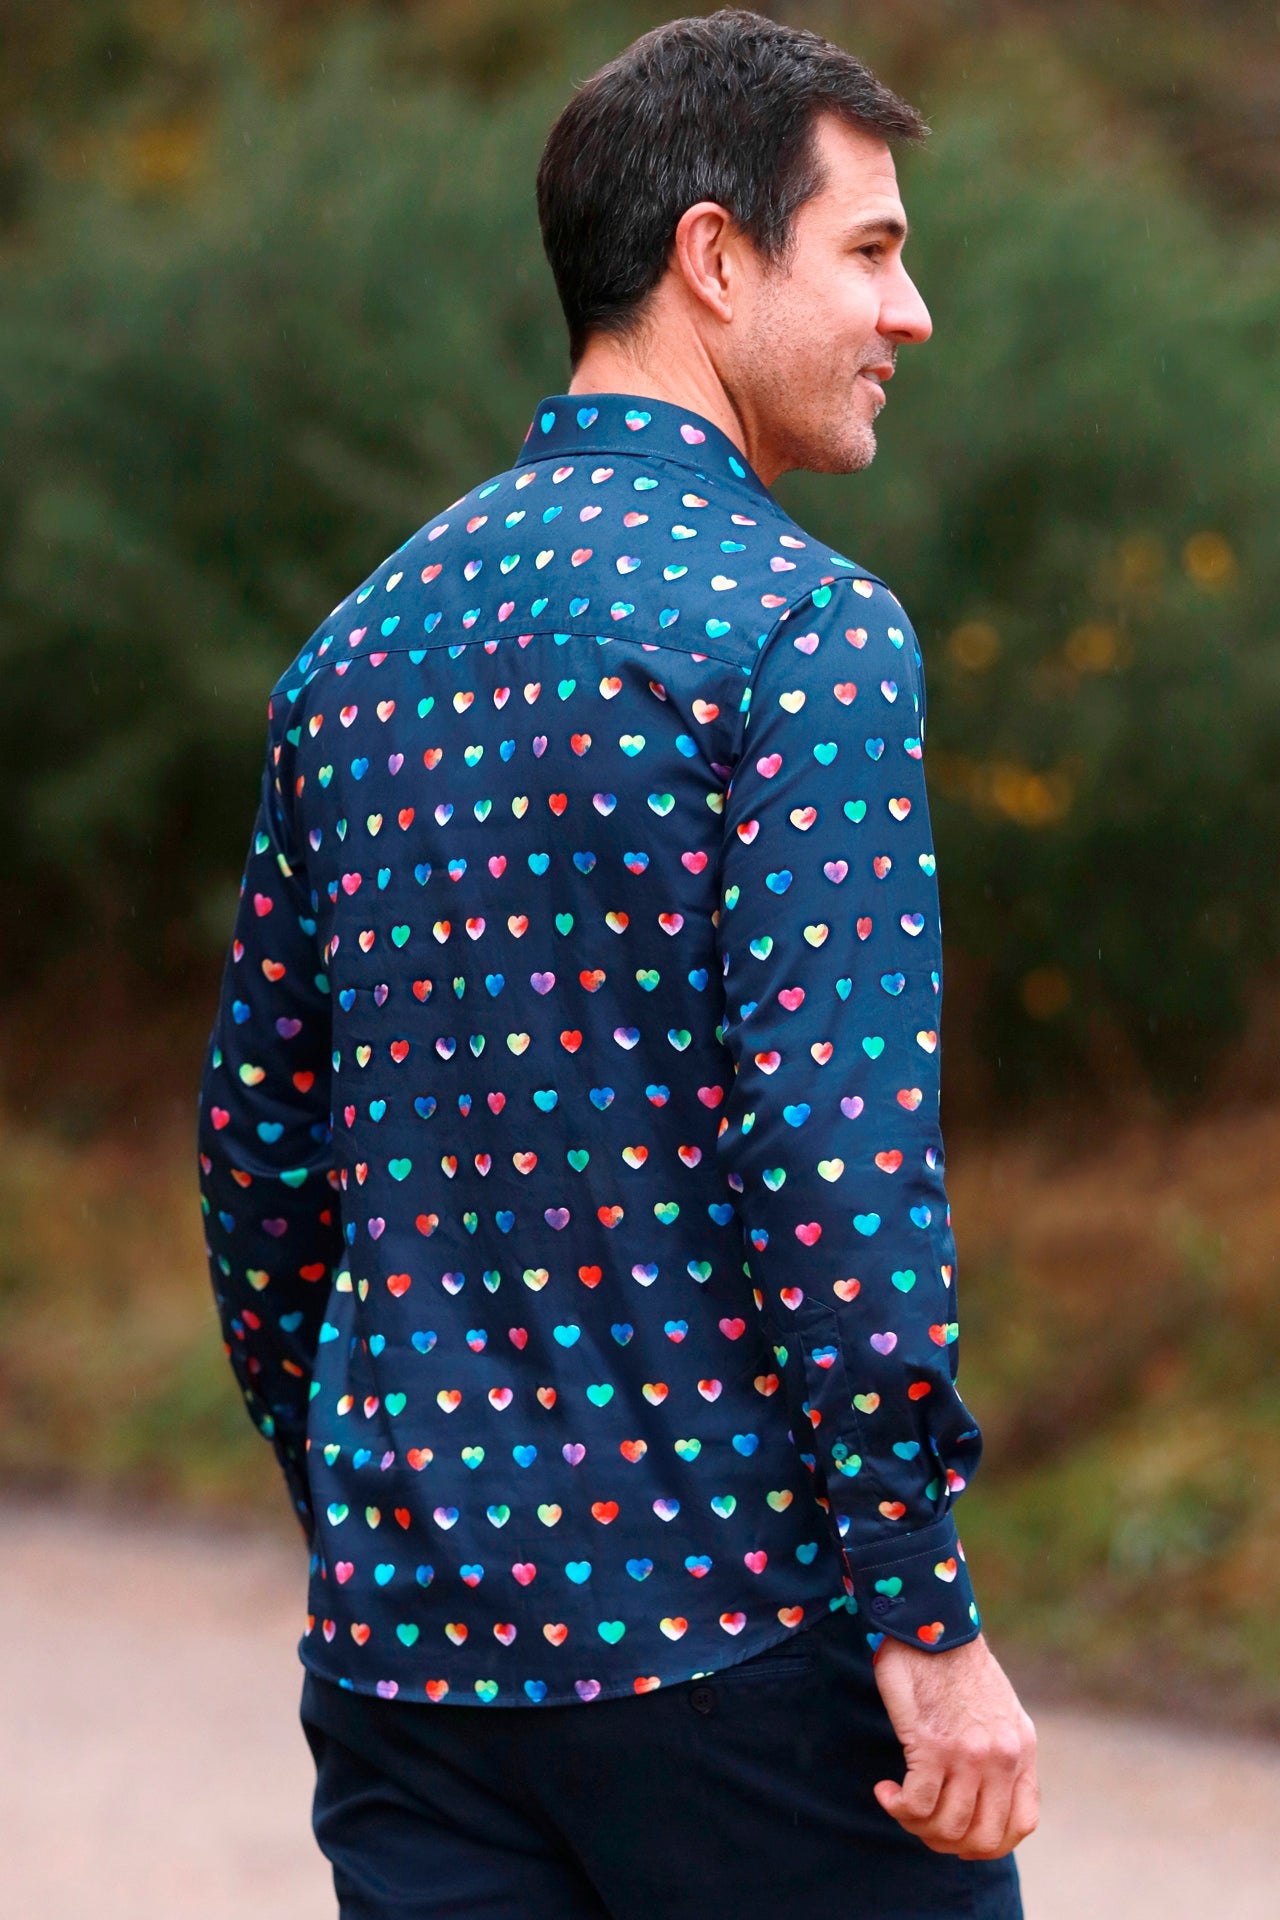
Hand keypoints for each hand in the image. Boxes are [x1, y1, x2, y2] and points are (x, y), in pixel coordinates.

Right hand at [871, 1630, 1038, 1859]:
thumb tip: (982, 1793)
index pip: (1021, 1825)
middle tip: (923, 1823)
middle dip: (948, 1843)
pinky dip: (897, 1807)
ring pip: (947, 1827)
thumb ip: (999, 1750)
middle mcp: (1001, 1758)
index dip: (989, 1844)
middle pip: (982, 1839)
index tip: (960, 1837)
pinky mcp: (932, 1745)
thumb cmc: (953, 1663)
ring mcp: (969, 1755)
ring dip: (916, 1825)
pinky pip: (916, 1805)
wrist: (930, 1622)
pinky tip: (886, 1790)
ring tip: (900, 1803)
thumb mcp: (998, 1709)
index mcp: (1021, 1749)